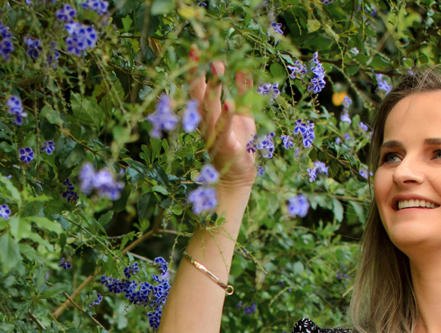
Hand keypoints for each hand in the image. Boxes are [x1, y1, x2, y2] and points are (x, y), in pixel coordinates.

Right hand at [185, 44, 256, 188]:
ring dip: (213, 87)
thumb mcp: (244, 113)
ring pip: (210, 108)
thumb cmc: (240, 144)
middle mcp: (206, 123)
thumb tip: (243, 68)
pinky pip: (225, 128)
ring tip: (216, 67)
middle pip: (200, 95)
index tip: (196, 48)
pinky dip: (227, 115)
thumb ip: (243, 92)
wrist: (238, 177)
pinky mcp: (226, 146)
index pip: (198, 88)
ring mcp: (214, 134)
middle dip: (201, 73)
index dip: (196, 69)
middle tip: (204, 53)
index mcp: (209, 114)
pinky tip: (230, 101)